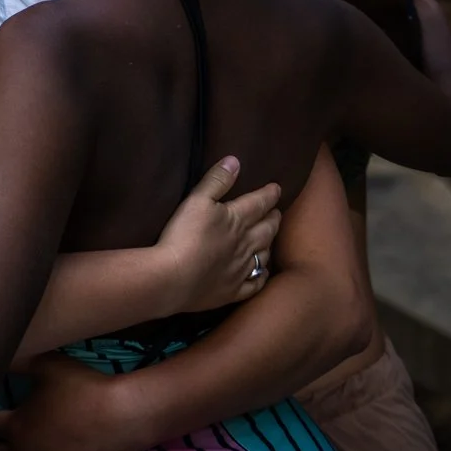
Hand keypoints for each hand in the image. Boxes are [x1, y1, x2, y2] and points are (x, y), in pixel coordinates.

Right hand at [155, 155, 280, 312]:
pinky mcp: (233, 290)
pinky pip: (254, 283)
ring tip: (269, 239)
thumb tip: (235, 160)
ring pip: (264, 255)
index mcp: (237, 219)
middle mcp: (246, 244)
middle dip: (274, 218)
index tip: (277, 188)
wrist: (173, 277)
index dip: (269, 194)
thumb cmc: (183, 235)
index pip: (259, 203)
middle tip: (276, 213)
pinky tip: (260, 273)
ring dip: (268, 245)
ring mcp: (241, 269)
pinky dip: (260, 276)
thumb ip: (216, 181)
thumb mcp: (196, 200)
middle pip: (267, 229)